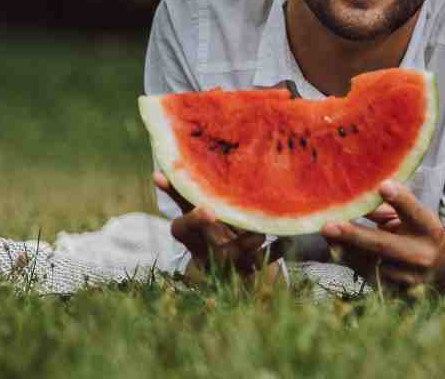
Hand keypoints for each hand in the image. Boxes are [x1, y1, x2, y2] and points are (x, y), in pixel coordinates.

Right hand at [153, 171, 281, 278]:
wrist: (229, 267)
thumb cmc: (210, 229)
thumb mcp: (194, 212)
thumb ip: (181, 194)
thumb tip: (156, 173)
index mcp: (191, 237)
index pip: (182, 230)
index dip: (194, 220)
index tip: (208, 209)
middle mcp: (208, 253)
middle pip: (212, 246)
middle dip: (226, 235)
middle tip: (240, 222)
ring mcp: (229, 265)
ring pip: (237, 259)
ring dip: (248, 244)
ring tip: (261, 232)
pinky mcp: (249, 271)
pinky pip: (263, 264)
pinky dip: (276, 252)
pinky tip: (288, 242)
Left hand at [320, 181, 444, 292]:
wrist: (442, 269)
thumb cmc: (420, 233)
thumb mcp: (412, 217)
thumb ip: (386, 209)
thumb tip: (355, 202)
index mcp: (428, 228)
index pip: (413, 211)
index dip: (399, 199)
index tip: (383, 186)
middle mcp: (421, 254)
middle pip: (383, 245)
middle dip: (354, 235)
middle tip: (328, 227)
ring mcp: (409, 277)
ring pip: (368, 263)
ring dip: (346, 249)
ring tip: (329, 234)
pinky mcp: (396, 293)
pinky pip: (366, 276)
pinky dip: (351, 262)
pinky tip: (340, 250)